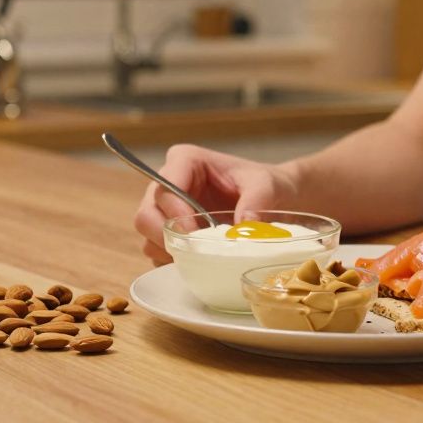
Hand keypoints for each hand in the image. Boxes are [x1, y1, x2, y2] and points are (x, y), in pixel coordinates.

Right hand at [132, 144, 299, 264]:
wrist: (276, 202)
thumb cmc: (268, 185)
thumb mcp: (268, 185)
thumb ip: (257, 199)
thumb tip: (243, 226)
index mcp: (186, 161)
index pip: (165, 187)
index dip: (174, 212)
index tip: (196, 233)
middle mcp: (169, 183)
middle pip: (146, 214)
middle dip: (164, 236)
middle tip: (192, 251)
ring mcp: (167, 209)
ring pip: (148, 235)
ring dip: (169, 250)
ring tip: (200, 256)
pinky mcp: (171, 232)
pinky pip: (158, 251)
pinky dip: (173, 260)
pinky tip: (198, 261)